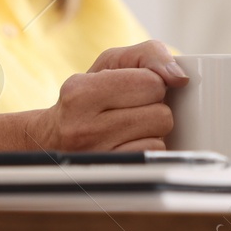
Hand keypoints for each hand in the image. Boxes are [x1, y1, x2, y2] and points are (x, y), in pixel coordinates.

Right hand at [26, 41, 188, 151]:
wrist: (52, 138)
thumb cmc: (87, 97)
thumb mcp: (110, 63)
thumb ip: (148, 55)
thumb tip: (179, 78)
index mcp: (81, 92)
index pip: (151, 83)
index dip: (152, 83)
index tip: (136, 88)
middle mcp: (83, 127)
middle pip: (161, 114)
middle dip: (154, 107)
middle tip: (134, 108)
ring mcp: (97, 157)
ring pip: (160, 138)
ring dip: (152, 130)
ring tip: (131, 126)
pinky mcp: (111, 175)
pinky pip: (153, 158)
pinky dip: (148, 149)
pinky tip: (130, 143)